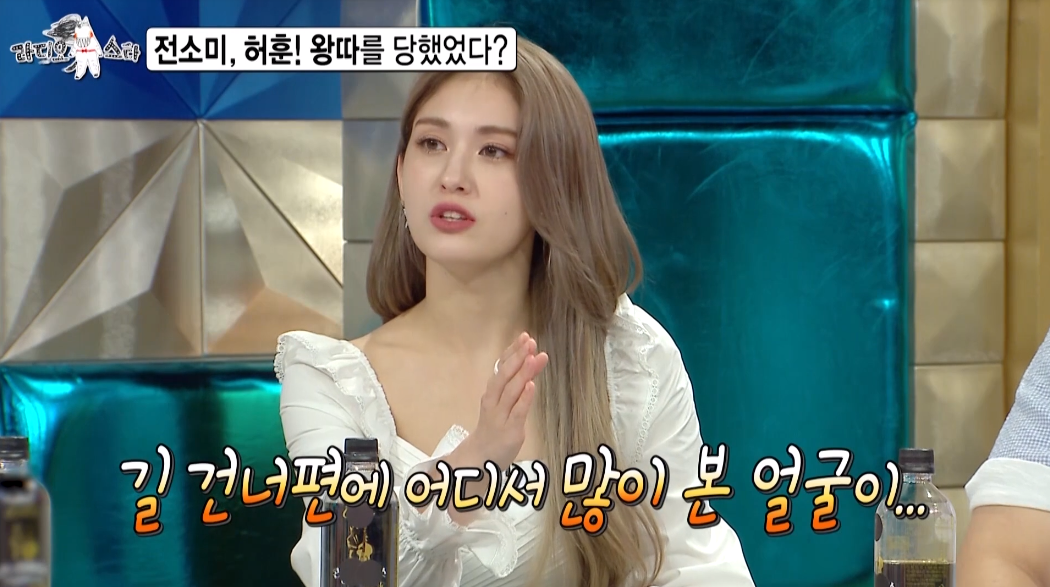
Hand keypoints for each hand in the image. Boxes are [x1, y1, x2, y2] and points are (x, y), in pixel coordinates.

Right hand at [461, 332, 547, 470]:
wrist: (480, 457)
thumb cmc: (494, 427)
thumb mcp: (504, 402)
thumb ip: (517, 383)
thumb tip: (531, 359)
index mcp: (492, 392)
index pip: (501, 366)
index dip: (512, 351)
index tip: (524, 336)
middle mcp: (493, 401)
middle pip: (504, 375)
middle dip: (518, 357)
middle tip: (530, 342)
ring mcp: (500, 416)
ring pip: (510, 391)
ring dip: (522, 373)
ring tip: (533, 358)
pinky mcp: (510, 430)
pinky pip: (517, 412)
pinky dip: (524, 398)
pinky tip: (532, 386)